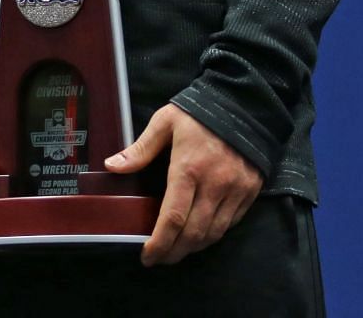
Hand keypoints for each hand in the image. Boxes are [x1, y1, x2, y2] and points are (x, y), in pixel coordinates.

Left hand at [105, 104, 261, 265]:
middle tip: (159, 259)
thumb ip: (140, 149)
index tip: (147, 255)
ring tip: (176, 251)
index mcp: (187, 169)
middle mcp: (213, 185)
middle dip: (174, 253)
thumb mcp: (165, 122)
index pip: (172, 218)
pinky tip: (200, 235)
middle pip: (193, 234)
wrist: (244, 103)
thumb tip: (112, 166)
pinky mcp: (250, 192)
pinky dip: (214, 235)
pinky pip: (231, 224)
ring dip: (193, 248)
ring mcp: (235, 191)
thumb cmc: (199, 112)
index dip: (159, 243)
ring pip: (213, 233)